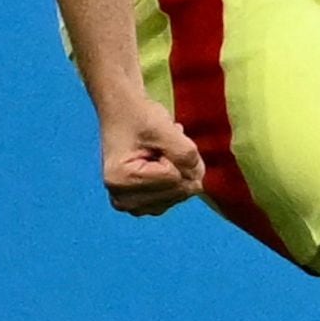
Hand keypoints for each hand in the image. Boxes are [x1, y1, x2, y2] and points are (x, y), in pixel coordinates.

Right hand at [99, 95, 203, 215]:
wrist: (123, 115)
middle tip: (161, 147)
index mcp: (120, 180)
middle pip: (179, 190)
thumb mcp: (164, 128)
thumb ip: (185, 154)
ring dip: (179, 172)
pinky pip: (176, 197)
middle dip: (181, 166)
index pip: (175, 178)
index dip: (175, 156)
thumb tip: (198, 182)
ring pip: (180, 195)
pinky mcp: (141, 205)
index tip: (156, 142)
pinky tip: (161, 164)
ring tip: (160, 154)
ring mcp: (131, 205)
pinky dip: (176, 179)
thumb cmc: (139, 118)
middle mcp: (122, 199)